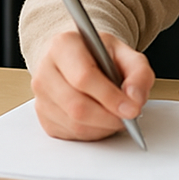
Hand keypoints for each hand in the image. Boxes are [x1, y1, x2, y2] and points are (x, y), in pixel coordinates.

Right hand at [30, 29, 154, 140]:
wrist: (79, 56)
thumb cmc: (99, 54)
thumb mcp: (125, 52)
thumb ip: (138, 72)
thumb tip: (135, 100)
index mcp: (64, 45)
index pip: (84, 77)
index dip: (109, 96)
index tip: (131, 109)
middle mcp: (45, 71)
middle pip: (77, 106)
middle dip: (109, 117)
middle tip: (130, 117)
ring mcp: (40, 96)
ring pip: (74, 124)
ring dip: (103, 127)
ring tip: (119, 116)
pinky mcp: (42, 117)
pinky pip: (70, 134)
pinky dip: (93, 133)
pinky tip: (103, 120)